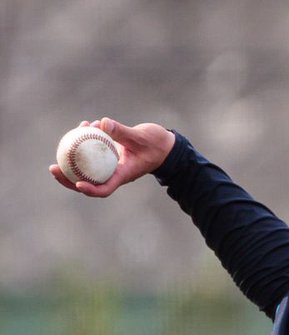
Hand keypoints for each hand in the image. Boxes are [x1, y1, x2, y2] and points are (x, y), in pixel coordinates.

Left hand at [49, 118, 174, 196]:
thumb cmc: (157, 145)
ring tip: (64, 144)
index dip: (90, 189)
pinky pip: (92, 153)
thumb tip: (103, 122)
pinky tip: (83, 125)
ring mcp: (111, 165)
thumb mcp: (142, 137)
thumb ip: (122, 132)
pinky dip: (85, 142)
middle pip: (88, 182)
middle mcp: (114, 173)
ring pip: (87, 168)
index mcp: (123, 175)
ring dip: (73, 159)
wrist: (166, 146)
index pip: (105, 188)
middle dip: (68, 178)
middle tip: (53, 168)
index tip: (78, 183)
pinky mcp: (109, 156)